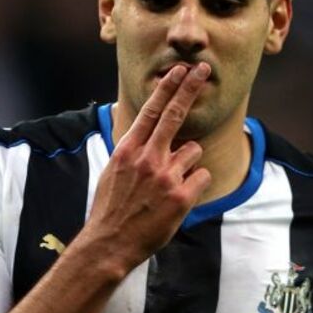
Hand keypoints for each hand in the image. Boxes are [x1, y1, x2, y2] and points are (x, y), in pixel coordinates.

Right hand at [79, 63, 212, 271]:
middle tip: (203, 69)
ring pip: (193, 151)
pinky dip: (195, 185)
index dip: (167, 88)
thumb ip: (133, 151)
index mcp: (128, 150)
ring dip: (188, 163)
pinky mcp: (181, 197)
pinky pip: (202, 177)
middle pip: (174, 114)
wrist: (109, 243)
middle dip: (190, 88)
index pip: (150, 110)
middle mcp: (147, 158)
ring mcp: (165, 177)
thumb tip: (148, 135)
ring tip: (170, 185)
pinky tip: (179, 199)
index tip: (179, 70)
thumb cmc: (111, 209)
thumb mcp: (113, 171)